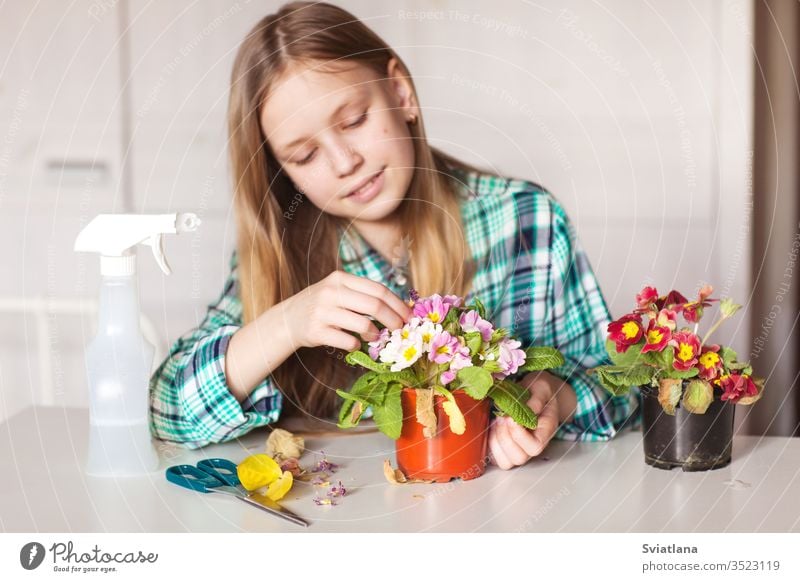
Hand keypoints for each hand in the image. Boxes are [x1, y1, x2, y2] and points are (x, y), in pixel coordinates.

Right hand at [281, 270, 412, 350]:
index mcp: (341, 279)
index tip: (409, 316)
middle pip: (374, 306)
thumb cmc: (322, 305)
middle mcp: (331, 292)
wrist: (288, 319)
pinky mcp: (316, 331)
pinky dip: (357, 344)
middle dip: (394, 320)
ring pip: (362, 324)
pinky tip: (356, 343)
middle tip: (402, 330)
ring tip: (376, 337)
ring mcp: (322, 312)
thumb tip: (399, 308)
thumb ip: (363, 295)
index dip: (398, 304)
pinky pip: (348, 340)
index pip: (378, 289)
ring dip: (376, 334)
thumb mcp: (338, 291)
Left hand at [488, 372, 566, 469]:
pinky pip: (495, 458)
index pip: (534, 447)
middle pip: (519, 458)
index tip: (511, 417)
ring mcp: (520, 448)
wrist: (534, 392)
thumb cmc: (539, 390)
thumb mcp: (541, 387)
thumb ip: (537, 398)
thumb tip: (527, 409)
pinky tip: (492, 426)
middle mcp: (533, 445)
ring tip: (497, 421)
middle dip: (505, 436)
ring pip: (506, 462)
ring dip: (496, 442)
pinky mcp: (505, 448)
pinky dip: (489, 444)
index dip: (519, 435)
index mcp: (545, 431)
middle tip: (502, 417)